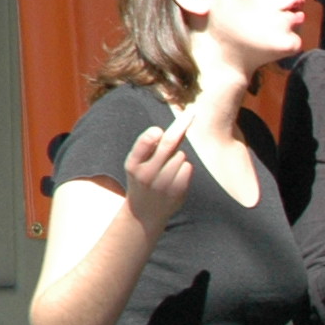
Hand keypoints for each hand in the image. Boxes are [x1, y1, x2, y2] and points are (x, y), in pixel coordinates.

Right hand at [121, 111, 195, 233]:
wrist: (144, 212)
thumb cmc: (142, 179)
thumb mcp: (137, 164)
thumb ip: (149, 147)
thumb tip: (170, 128)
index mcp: (132, 164)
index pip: (142, 145)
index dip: (151, 136)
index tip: (159, 128)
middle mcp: (146, 174)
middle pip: (168, 144)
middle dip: (181, 125)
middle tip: (192, 112)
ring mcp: (163, 184)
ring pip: (181, 155)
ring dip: (179, 155)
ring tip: (168, 167)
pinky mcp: (177, 191)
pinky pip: (188, 167)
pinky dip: (185, 166)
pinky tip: (176, 175)